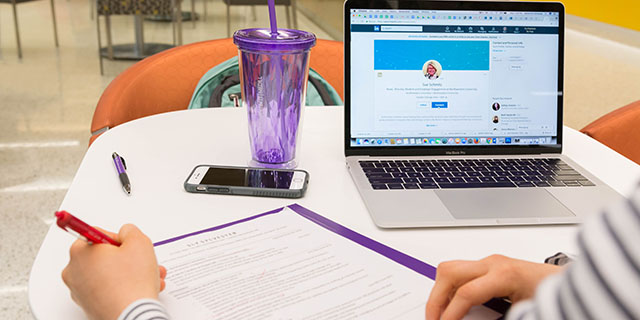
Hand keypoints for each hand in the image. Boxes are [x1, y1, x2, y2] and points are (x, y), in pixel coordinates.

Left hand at [62, 224, 166, 319]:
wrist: (131, 315)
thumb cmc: (132, 283)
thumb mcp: (139, 242)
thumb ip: (130, 231)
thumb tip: (126, 233)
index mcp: (80, 251)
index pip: (98, 234)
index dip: (119, 238)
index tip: (128, 245)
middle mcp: (74, 270)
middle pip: (103, 255)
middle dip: (126, 257)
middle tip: (140, 261)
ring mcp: (79, 290)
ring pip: (107, 273)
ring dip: (128, 272)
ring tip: (148, 276)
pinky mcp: (88, 305)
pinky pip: (106, 289)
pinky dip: (121, 287)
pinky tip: (138, 288)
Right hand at [425, 254, 562, 319]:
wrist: (566, 281)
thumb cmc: (551, 294)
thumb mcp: (526, 310)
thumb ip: (497, 317)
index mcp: (504, 274)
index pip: (466, 293)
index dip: (450, 314)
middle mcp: (493, 263)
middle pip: (449, 273)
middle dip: (436, 300)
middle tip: (433, 319)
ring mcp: (489, 262)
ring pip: (450, 268)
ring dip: (440, 291)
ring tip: (441, 314)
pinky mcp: (488, 265)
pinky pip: (459, 271)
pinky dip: (450, 288)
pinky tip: (453, 304)